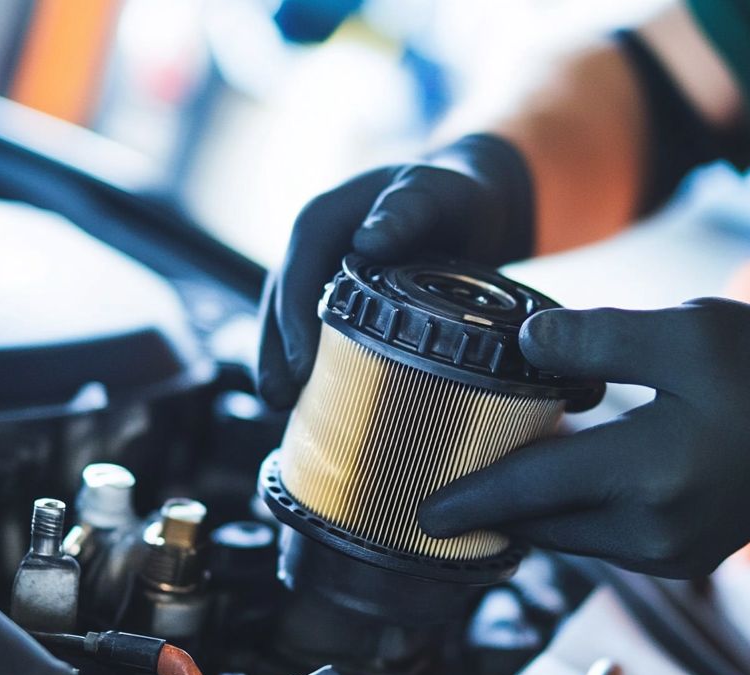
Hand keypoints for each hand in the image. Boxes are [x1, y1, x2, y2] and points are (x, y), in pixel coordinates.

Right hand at [257, 134, 534, 409]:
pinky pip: (313, 332)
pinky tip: (311, 400)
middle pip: (280, 302)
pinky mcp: (339, 300)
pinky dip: (310, 363)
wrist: (473, 204)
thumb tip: (369, 241)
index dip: (292, 318)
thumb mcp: (434, 193)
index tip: (300, 365)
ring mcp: (323, 276)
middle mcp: (315, 249)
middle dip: (276, 351)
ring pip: (289, 321)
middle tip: (280, 399)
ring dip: (282, 362)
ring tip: (284, 406)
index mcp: (325, 219)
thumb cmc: (453, 194)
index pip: (296, 270)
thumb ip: (406, 210)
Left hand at [418, 298, 749, 577]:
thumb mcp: (685, 332)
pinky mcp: (679, 556)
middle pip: (540, 523)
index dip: (469, 500)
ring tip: (490, 469)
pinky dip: (568, 514)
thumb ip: (596, 337)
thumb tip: (522, 343)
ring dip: (529, 509)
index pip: (531, 491)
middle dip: (490, 505)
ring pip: (567, 537)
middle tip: (440, 479)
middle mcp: (652, 529)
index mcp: (648, 472)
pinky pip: (599, 540)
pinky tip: (553, 477)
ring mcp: (668, 553)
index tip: (419, 510)